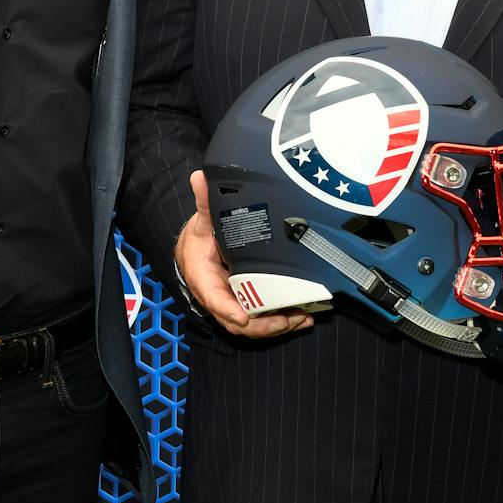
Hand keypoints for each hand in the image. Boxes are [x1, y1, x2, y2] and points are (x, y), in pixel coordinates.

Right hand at [175, 169, 312, 337]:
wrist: (197, 250)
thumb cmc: (200, 238)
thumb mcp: (202, 220)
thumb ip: (205, 202)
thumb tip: (199, 177)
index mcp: (203, 278)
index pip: (213, 297)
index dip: (227, 309)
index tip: (243, 316)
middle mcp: (218, 297)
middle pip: (237, 320)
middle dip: (262, 324)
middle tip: (287, 319)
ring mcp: (234, 303)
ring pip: (253, 324)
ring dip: (278, 325)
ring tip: (302, 319)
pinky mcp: (248, 304)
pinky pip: (263, 318)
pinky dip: (283, 320)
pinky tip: (304, 317)